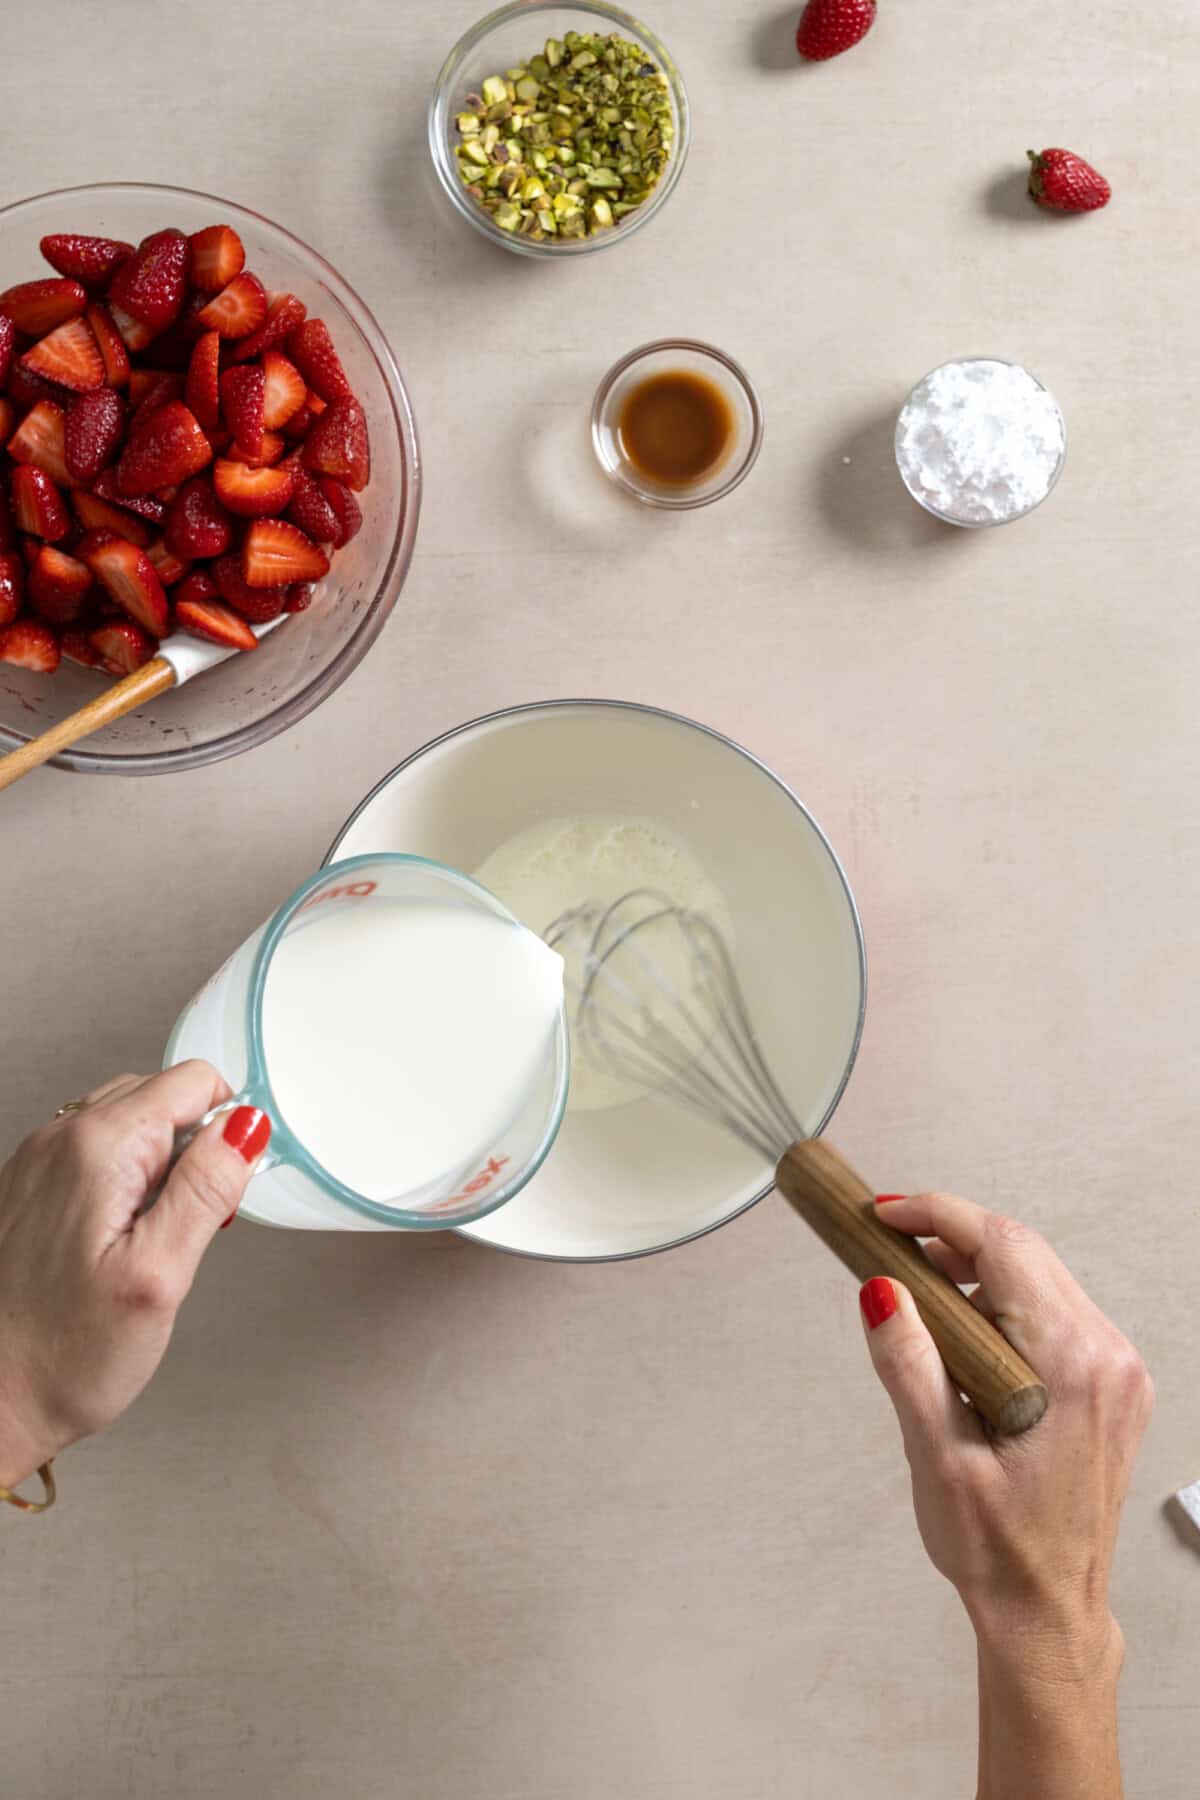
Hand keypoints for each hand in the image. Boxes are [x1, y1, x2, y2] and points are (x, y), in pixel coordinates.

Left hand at [0, 1063, 269, 1490]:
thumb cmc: (63, 1356)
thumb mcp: (159, 1276)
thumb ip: (206, 1189)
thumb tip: (245, 1127)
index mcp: (98, 1148)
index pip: (194, 1082)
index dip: (227, 1132)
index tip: (220, 1192)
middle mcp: (59, 1141)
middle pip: (162, 1097)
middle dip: (193, 1150)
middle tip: (184, 1227)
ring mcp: (37, 1162)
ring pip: (130, 1123)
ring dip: (159, 1166)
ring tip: (149, 1239)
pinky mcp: (28, 1188)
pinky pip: (95, 1154)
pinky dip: (123, 1183)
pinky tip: (116, 1243)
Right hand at [858, 1192, 1151, 1799]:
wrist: (1046, 1611)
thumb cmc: (997, 1549)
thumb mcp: (935, 1456)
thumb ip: (907, 1364)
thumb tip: (881, 1289)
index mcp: (1071, 1367)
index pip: (1004, 1247)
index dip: (938, 1215)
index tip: (885, 1214)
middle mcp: (1107, 1357)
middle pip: (1025, 1251)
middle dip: (951, 1235)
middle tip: (887, 1242)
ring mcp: (1116, 1369)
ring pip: (1040, 1275)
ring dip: (975, 1266)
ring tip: (914, 1287)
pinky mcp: (1110, 1383)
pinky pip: (1053, 1308)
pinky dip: (1002, 1298)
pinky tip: (958, 1322)